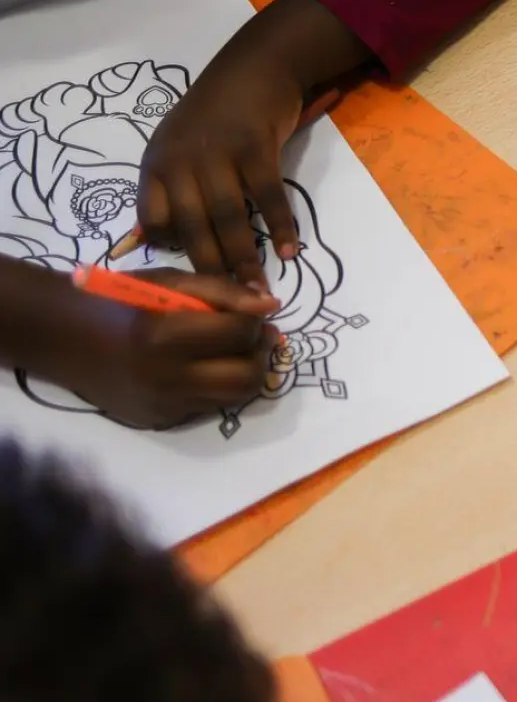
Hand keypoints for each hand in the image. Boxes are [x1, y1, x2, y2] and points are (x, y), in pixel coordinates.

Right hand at [66, 269, 279, 429]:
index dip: (254, 319)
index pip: (240, 333)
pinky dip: (217, 387)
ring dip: (245, 372)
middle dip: (259, 352)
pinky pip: (208, 407)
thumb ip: (222, 291)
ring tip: (236, 351)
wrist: (60, 337)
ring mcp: (163, 405)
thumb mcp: (168, 281)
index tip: (251, 311)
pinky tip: (204, 367)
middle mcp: (166, 377)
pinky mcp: (159, 420)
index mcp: (164, 335)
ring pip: (234, 397)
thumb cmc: (117, 300)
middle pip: (247, 375)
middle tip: (254, 335)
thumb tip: (270, 305)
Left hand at [138, 49, 319, 290]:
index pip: (154, 218)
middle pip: (193, 225)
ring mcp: (218, 152)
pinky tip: (289, 251)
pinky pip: (268, 197)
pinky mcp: (255, 147)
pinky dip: (280, 227)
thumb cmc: (216, 112)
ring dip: (245, 257)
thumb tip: (154, 237)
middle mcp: (181, 159)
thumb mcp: (178, 144)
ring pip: (229, 217)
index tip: (189, 276)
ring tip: (259, 289)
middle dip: (212, 269)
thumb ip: (170, 186)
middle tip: (229, 303)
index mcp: (157, 162)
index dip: (171, 250)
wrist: (253, 68)